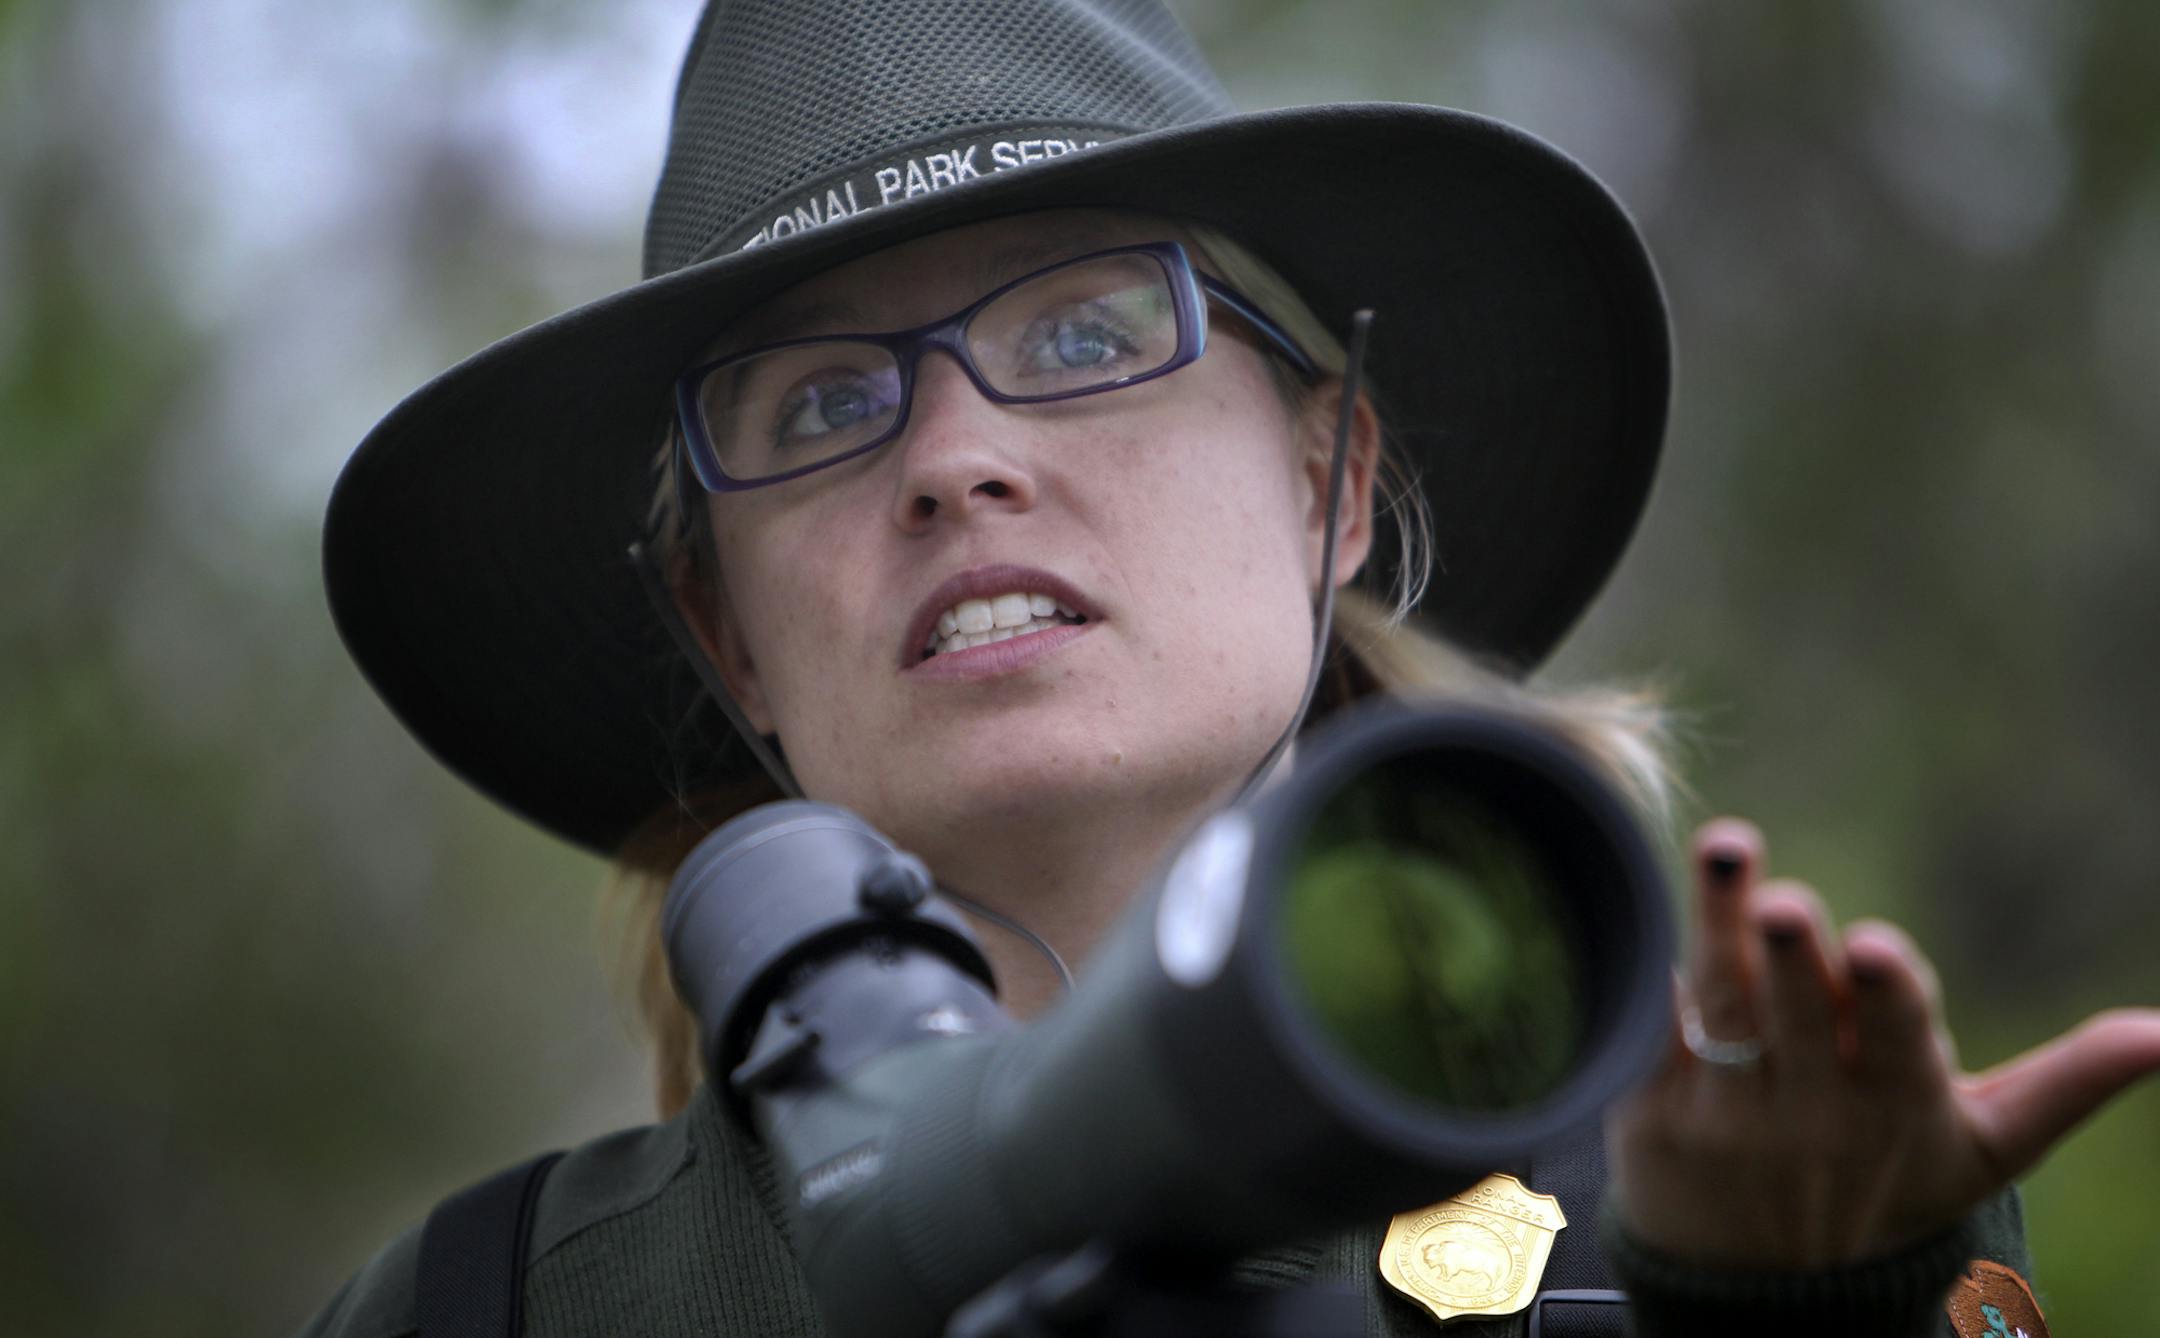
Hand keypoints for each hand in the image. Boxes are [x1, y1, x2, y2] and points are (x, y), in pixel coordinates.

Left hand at [1606, 817, 2159, 1267]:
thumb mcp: (1984, 1146)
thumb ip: (2070, 1082)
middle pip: (1793, 1016)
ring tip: (1725, 854)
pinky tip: (1648, 916)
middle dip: (1788, 957)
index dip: (1884, 994)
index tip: (1872, 947)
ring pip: (1718, 1011)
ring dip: (1714, 930)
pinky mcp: (1650, 1110)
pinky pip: (1648, 1033)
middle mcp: (1809, 1109)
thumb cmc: (1887, 1183)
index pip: (1895, 1039)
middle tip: (1781, 903)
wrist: (1769, 1288)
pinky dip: (1648, 977)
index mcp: (1898, 1104)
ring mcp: (1726, 1113)